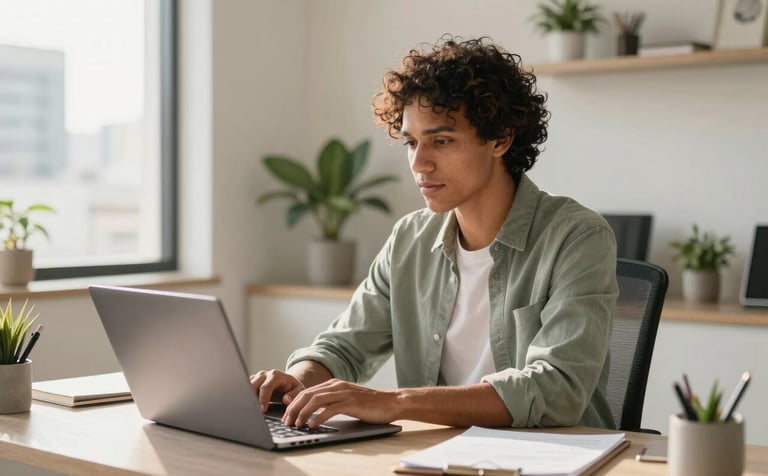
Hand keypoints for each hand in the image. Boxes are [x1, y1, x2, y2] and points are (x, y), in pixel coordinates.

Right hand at [250, 369, 305, 413]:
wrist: (287, 383)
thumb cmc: (293, 388)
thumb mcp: (299, 390)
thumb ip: (294, 395)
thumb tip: (286, 399)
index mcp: (276, 375)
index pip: (266, 386)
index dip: (263, 399)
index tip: (262, 410)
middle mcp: (265, 375)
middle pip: (253, 385)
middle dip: (252, 399)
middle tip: (254, 412)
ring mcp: (257, 377)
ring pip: (247, 386)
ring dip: (248, 397)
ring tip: (250, 409)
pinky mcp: (252, 382)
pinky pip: (245, 388)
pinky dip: (246, 396)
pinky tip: (248, 405)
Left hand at [282, 379, 398, 427]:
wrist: (391, 402)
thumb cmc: (370, 404)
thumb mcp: (347, 399)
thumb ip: (331, 402)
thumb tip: (313, 412)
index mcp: (334, 384)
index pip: (307, 392)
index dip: (294, 404)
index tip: (286, 416)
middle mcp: (337, 386)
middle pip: (307, 395)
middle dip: (294, 408)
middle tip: (287, 421)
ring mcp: (344, 393)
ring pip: (316, 400)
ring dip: (303, 413)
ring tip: (297, 424)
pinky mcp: (352, 403)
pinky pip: (330, 409)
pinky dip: (319, 417)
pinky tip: (313, 425)